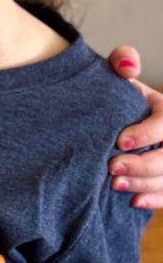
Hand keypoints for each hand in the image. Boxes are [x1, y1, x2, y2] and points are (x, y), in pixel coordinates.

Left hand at [107, 47, 162, 208]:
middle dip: (144, 164)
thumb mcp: (118, 74)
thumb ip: (122, 60)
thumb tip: (128, 68)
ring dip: (145, 184)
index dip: (147, 133)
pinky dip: (155, 200)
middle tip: (112, 167)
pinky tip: (134, 202)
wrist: (108, 119)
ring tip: (114, 185)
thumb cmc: (115, 96)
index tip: (119, 141)